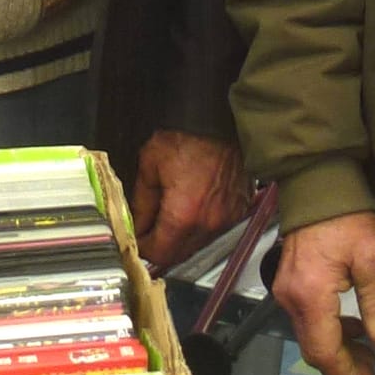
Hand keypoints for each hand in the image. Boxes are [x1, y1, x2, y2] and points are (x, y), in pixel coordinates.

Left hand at [131, 130, 250, 269]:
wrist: (220, 120)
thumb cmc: (189, 135)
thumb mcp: (150, 164)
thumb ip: (140, 202)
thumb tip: (135, 224)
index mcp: (183, 214)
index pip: (158, 253)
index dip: (142, 246)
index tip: (137, 236)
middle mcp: (208, 223)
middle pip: (178, 253)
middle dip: (161, 244)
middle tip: (150, 226)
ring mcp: (227, 218)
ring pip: (197, 243)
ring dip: (181, 236)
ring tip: (172, 211)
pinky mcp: (239, 210)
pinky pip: (215, 229)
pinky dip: (201, 224)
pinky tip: (193, 204)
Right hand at [273, 212, 374, 374]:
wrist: (317, 183)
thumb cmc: (346, 216)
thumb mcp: (372, 257)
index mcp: (311, 294)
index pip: (325, 350)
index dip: (345, 374)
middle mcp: (291, 297)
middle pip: (313, 348)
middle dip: (342, 366)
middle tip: (371, 372)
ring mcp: (285, 290)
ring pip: (308, 336)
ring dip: (336, 349)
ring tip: (367, 352)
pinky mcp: (287, 282)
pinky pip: (305, 319)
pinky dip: (327, 330)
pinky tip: (350, 325)